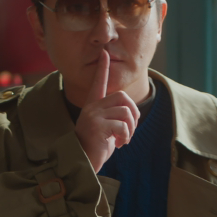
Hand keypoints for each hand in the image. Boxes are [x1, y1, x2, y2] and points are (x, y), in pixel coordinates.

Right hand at [73, 50, 139, 172]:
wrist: (83, 164)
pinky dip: (126, 136)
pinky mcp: (96, 126)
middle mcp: (91, 108)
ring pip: (125, 111)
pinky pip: (122, 125)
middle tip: (130, 129)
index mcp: (92, 106)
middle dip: (134, 113)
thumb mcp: (106, 129)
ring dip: (131, 128)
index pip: (98, 82)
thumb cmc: (96, 148)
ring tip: (125, 138)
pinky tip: (120, 144)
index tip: (105, 53)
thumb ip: (114, 117)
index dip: (102, 68)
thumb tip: (131, 114)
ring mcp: (93, 116)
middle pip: (123, 97)